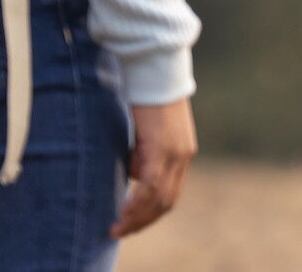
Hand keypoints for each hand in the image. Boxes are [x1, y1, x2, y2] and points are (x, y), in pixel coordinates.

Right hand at [111, 98, 196, 238]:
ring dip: (137, 217)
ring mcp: (175, 153)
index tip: (132, 223)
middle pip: (167, 201)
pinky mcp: (162, 148)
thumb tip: (133, 172)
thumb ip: (144, 153)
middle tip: (120, 232)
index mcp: (183, 153)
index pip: (171, 193)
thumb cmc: (147, 97)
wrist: (155, 70)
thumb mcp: (147, 132)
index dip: (151, 213)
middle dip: (143, 221)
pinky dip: (137, 202)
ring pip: (159, 198)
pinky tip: (123, 212)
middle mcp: (184, 156)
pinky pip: (150, 184)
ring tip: (118, 227)